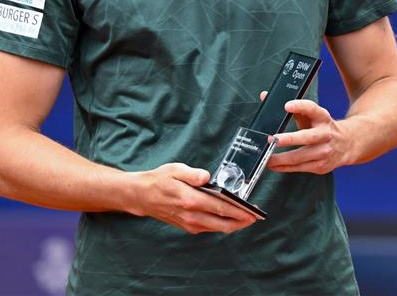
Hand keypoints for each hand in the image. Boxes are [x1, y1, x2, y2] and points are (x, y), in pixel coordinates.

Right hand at [129, 162, 256, 234]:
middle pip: (222, 223)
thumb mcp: (175, 170)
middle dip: (241, 221)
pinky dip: (222, 225)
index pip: (220, 207)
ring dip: (233, 225)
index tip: (252, 212)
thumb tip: (206, 177)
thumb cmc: (160, 181)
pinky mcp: (188, 226)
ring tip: (247, 218)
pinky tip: (230, 218)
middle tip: (255, 217)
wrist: (141, 196)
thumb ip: (192, 174)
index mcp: (189, 200)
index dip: (238, 211)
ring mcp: (189, 223)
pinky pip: (209, 228)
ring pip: (217, 228)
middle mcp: (190, 215)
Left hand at [261, 95, 350, 174]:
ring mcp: (324, 151)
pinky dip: (285, 167)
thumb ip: (292, 108)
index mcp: (323, 118)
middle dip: (289, 139)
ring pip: (300, 157)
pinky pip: (299, 168)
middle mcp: (325, 134)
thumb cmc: (323, 128)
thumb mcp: (313, 115)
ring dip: (281, 158)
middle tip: (273, 139)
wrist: (348, 143)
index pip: (312, 109)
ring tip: (268, 157)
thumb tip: (265, 96)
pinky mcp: (321, 165)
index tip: (287, 105)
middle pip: (307, 137)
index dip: (300, 106)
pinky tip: (275, 165)